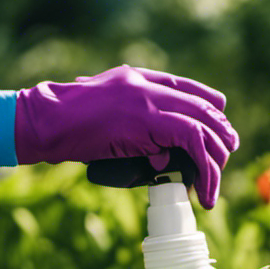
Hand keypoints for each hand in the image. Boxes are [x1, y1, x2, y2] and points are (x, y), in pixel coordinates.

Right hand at [15, 65, 238, 207]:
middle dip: (220, 137)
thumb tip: (158, 159)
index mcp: (136, 77)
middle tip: (224, 161)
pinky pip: (193, 141)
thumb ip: (136, 132)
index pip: (187, 88)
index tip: (220, 131)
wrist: (45, 121)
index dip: (210, 109)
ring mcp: (149, 98)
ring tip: (213, 187)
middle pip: (203, 107)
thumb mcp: (106, 122)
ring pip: (204, 125)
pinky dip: (204, 169)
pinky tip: (202, 190)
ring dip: (215, 160)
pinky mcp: (149, 119)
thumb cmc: (65, 124)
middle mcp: (148, 83)